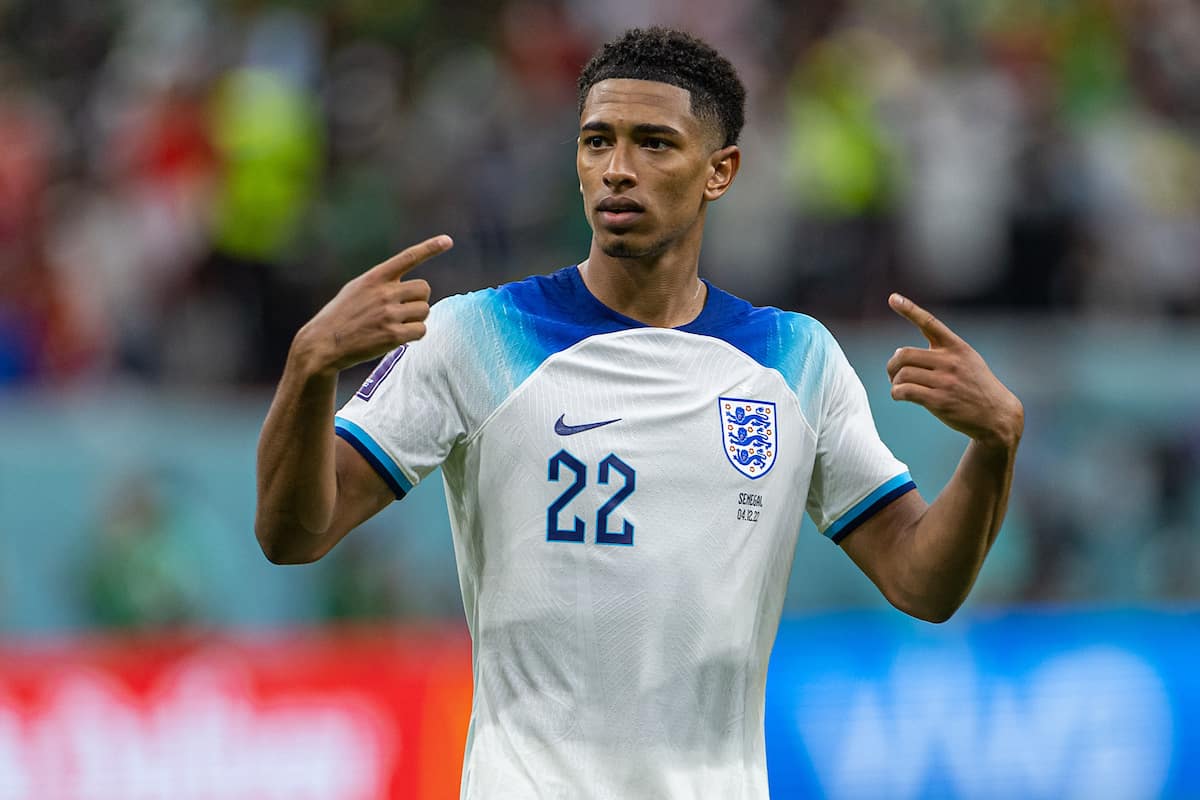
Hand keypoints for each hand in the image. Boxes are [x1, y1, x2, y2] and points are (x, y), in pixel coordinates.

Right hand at [291, 235, 453, 375]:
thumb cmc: (341, 316)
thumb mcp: (356, 289)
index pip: (408, 257)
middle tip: (403, 311)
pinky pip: (421, 331)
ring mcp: (389, 314)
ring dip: (416, 319)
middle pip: (424, 289)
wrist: (323, 343)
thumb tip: (410, 288)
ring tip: (396, 325)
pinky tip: (397, 337)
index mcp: (375, 277)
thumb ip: (381, 283)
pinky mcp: (393, 335)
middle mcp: (384, 292)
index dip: (430, 248)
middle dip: (418, 300)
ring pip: (425, 311)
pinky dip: (414, 335)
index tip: (448, 240)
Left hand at [886, 293, 1022, 451]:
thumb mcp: (967, 360)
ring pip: (902, 374)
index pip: (929, 322)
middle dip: (892, 365)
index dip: (910, 309)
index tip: (893, 297)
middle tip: (893, 374)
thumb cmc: (976, 387)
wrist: (996, 415)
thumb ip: (941, 352)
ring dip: (894, 382)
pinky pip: (905, 391)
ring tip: (899, 387)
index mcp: (956, 347)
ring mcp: (945, 381)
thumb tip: (901, 353)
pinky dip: (896, 393)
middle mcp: (951, 361)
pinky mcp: (940, 401)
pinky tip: (899, 395)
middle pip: (904, 354)